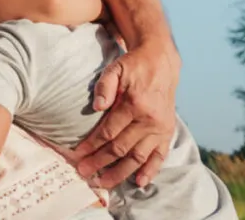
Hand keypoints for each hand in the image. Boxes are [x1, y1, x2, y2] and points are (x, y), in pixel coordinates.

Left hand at [74, 41, 179, 188]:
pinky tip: (139, 182)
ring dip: (120, 172)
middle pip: (121, 148)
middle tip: (84, 173)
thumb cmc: (133, 65)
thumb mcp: (115, 68)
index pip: (108, 131)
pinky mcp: (167, 131)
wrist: (161, 61)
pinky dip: (150, 170)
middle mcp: (149, 120)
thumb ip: (105, 86)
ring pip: (138, 157)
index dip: (91, 145)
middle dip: (100, 162)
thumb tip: (96, 107)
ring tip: (104, 183)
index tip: (77, 155)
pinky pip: (160, 155)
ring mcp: (160, 128)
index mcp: (135, 104)